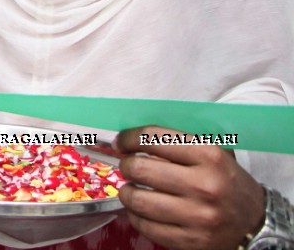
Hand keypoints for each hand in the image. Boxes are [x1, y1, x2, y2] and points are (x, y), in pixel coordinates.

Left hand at [115, 126, 265, 249]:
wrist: (256, 224)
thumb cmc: (226, 183)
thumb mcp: (212, 155)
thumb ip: (176, 146)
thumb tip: (130, 142)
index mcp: (209, 156)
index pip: (153, 139)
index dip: (129, 138)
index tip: (121, 143)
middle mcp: (204, 185)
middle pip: (140, 169)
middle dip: (127, 166)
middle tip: (130, 168)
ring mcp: (197, 216)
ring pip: (138, 200)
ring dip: (127, 193)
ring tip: (132, 190)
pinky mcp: (190, 242)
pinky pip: (145, 226)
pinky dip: (136, 216)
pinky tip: (142, 211)